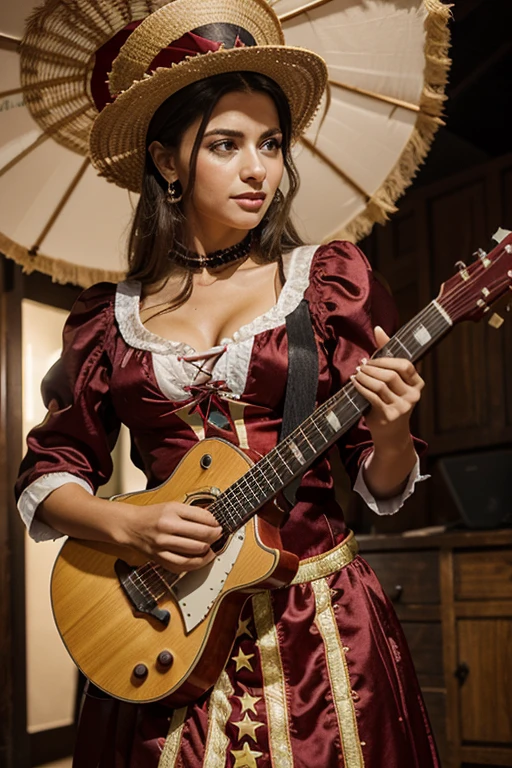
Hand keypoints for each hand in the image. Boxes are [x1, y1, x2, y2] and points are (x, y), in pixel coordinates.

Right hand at [121, 501, 222, 572]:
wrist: (131, 526)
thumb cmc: (152, 516)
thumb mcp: (173, 506)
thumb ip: (193, 512)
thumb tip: (212, 520)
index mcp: (172, 511)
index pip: (203, 518)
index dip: (216, 523)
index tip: (219, 525)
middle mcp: (167, 527)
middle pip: (202, 535)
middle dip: (215, 536)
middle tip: (219, 535)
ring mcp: (163, 545)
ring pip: (195, 551)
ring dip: (209, 550)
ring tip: (212, 547)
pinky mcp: (160, 558)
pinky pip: (183, 565)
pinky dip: (197, 563)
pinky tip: (202, 559)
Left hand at [351, 326, 424, 447]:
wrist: (392, 435)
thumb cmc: (390, 402)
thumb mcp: (393, 382)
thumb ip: (387, 357)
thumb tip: (378, 329)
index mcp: (417, 384)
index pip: (405, 364)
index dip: (386, 358)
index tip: (372, 356)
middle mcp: (414, 395)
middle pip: (391, 374)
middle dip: (373, 367)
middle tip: (361, 365)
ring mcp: (403, 407)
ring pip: (381, 384)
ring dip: (365, 376)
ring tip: (357, 373)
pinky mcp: (390, 415)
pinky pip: (372, 396)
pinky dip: (361, 387)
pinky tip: (354, 383)